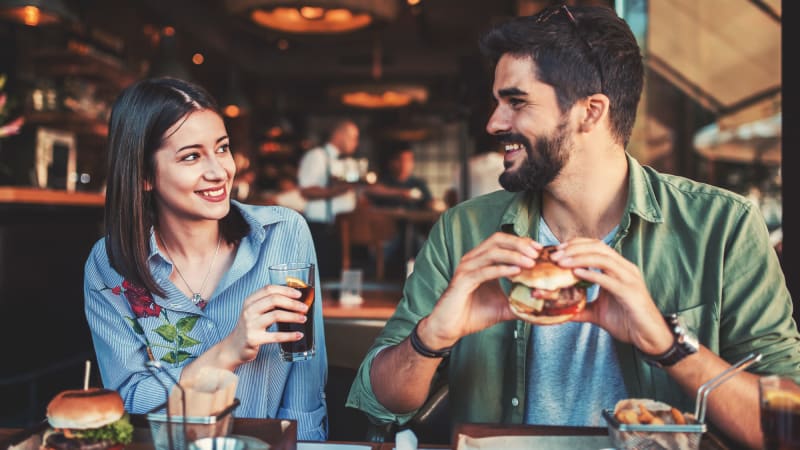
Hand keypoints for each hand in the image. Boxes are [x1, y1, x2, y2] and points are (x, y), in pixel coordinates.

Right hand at [222, 285, 309, 363]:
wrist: (234, 347)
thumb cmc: (250, 328)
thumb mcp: (255, 312)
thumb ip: (269, 304)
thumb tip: (294, 299)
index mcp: (250, 301)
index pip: (269, 289)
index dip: (286, 290)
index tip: (299, 294)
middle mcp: (249, 311)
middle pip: (274, 300)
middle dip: (292, 303)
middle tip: (304, 307)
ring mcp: (250, 324)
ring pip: (276, 315)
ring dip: (293, 316)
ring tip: (303, 319)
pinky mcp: (254, 339)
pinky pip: (275, 336)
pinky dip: (289, 335)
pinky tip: (298, 335)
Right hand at [420, 232, 540, 347]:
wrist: (450, 328)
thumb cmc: (473, 315)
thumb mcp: (503, 306)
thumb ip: (520, 301)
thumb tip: (541, 304)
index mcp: (481, 260)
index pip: (503, 242)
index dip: (522, 242)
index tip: (540, 249)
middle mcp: (472, 259)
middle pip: (497, 240)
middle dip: (519, 243)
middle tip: (537, 252)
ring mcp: (466, 268)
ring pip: (492, 252)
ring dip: (514, 255)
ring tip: (531, 262)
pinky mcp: (463, 280)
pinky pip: (485, 270)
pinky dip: (502, 269)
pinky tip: (517, 271)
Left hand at [550, 238, 672, 354]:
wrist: (649, 337)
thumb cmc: (627, 322)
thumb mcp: (597, 312)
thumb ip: (580, 307)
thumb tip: (559, 310)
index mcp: (618, 268)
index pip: (596, 246)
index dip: (576, 244)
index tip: (557, 250)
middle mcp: (625, 268)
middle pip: (598, 247)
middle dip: (574, 248)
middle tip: (554, 256)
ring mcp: (629, 279)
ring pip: (603, 258)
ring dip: (579, 258)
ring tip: (561, 263)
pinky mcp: (630, 292)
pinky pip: (608, 279)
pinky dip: (591, 274)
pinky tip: (576, 273)